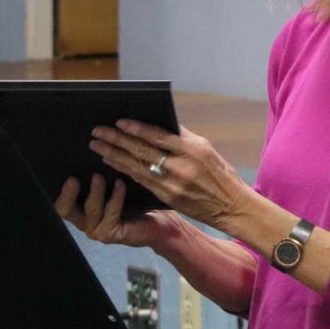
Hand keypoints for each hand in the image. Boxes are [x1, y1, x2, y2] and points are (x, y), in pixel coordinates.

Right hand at [55, 172, 183, 249]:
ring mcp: (97, 229)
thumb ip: (100, 172)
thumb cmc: (138, 200)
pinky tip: (121, 184)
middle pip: (64, 211)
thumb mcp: (115, 182)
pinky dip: (115, 198)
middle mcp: (85, 220)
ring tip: (100, 176)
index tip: (70, 175)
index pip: (61, 202)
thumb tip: (94, 144)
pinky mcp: (111, 234)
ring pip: (90, 210)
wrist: (162, 222)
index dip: (62, 191)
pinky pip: (110, 214)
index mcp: (81, 207)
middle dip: (68, 194)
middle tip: (74, 179)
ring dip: (95, 192)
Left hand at [88, 120, 250, 232]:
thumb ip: (181, 137)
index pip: (158, 136)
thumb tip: (157, 123)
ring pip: (137, 167)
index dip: (136, 128)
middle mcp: (181, 167)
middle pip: (142, 150)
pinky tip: (112, 162)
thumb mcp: (206, 149)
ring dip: (114, 156)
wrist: (232, 207)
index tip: (119, 122)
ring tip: (98, 146)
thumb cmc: (220, 174)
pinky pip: (141, 181)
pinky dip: (125, 170)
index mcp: (192, 150)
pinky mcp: (167, 197)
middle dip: (117, 140)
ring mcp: (173, 184)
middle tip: (98, 132)